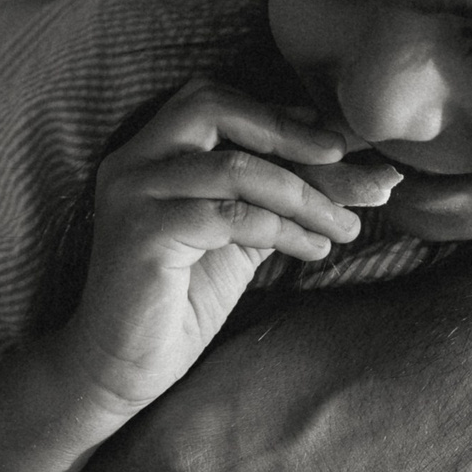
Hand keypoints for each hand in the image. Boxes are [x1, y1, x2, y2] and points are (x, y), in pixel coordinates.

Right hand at [53, 84, 394, 421]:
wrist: (121, 367)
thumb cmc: (179, 301)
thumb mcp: (236, 237)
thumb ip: (272, 198)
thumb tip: (349, 171)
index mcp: (149, 152)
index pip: (215, 103)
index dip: (278, 114)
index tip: (336, 142)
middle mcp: (132, 161)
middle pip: (212, 108)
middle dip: (286, 131)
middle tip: (340, 158)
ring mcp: (133, 195)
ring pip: (233, 169)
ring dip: (302, 195)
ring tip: (344, 225)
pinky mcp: (142, 234)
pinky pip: (228, 217)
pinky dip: (282, 229)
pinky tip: (313, 249)